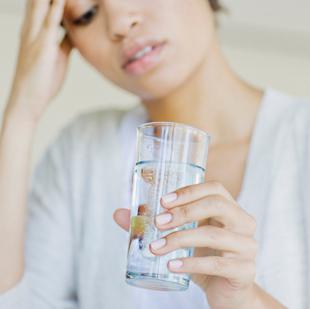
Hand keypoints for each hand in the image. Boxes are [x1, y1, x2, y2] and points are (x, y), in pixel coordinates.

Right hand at [6, 0, 71, 123]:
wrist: (27, 101)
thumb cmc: (42, 80)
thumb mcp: (57, 57)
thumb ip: (63, 42)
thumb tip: (73, 32)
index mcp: (35, 31)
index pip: (43, 2)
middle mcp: (32, 29)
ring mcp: (35, 36)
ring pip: (43, 3)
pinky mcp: (43, 47)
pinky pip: (52, 21)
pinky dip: (57, 6)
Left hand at [115, 181, 257, 308]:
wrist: (228, 291)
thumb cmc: (204, 258)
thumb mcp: (183, 237)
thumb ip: (153, 225)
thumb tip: (119, 214)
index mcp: (230, 209)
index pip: (215, 189)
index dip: (189, 191)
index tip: (163, 201)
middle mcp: (243, 223)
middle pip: (216, 205)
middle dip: (184, 211)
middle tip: (158, 221)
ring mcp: (246, 247)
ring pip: (213, 235)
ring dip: (180, 239)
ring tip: (155, 247)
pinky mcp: (244, 271)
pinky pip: (217, 264)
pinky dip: (190, 264)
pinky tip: (171, 265)